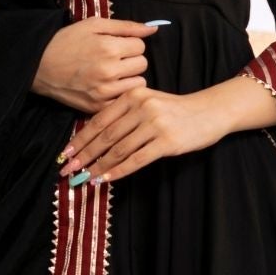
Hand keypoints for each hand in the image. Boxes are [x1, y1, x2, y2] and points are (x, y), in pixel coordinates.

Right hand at [31, 17, 160, 112]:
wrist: (40, 66)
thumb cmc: (66, 42)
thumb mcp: (94, 25)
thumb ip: (126, 26)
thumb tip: (153, 28)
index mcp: (109, 48)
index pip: (141, 46)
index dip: (129, 44)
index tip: (116, 46)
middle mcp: (109, 71)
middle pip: (142, 64)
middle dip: (131, 60)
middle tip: (114, 59)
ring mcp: (104, 91)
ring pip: (138, 84)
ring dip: (129, 78)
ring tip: (112, 73)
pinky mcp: (98, 106)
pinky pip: (125, 100)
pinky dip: (120, 93)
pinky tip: (108, 87)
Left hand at [58, 85, 230, 182]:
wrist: (210, 111)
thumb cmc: (176, 110)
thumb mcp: (148, 102)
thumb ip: (124, 114)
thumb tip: (95, 138)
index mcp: (133, 95)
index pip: (99, 120)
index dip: (80, 139)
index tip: (66, 153)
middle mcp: (142, 107)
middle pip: (105, 136)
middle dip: (84, 155)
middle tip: (68, 170)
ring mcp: (155, 124)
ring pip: (118, 149)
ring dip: (98, 166)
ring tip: (85, 178)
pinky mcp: (167, 142)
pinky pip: (136, 159)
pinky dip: (118, 171)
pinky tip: (106, 179)